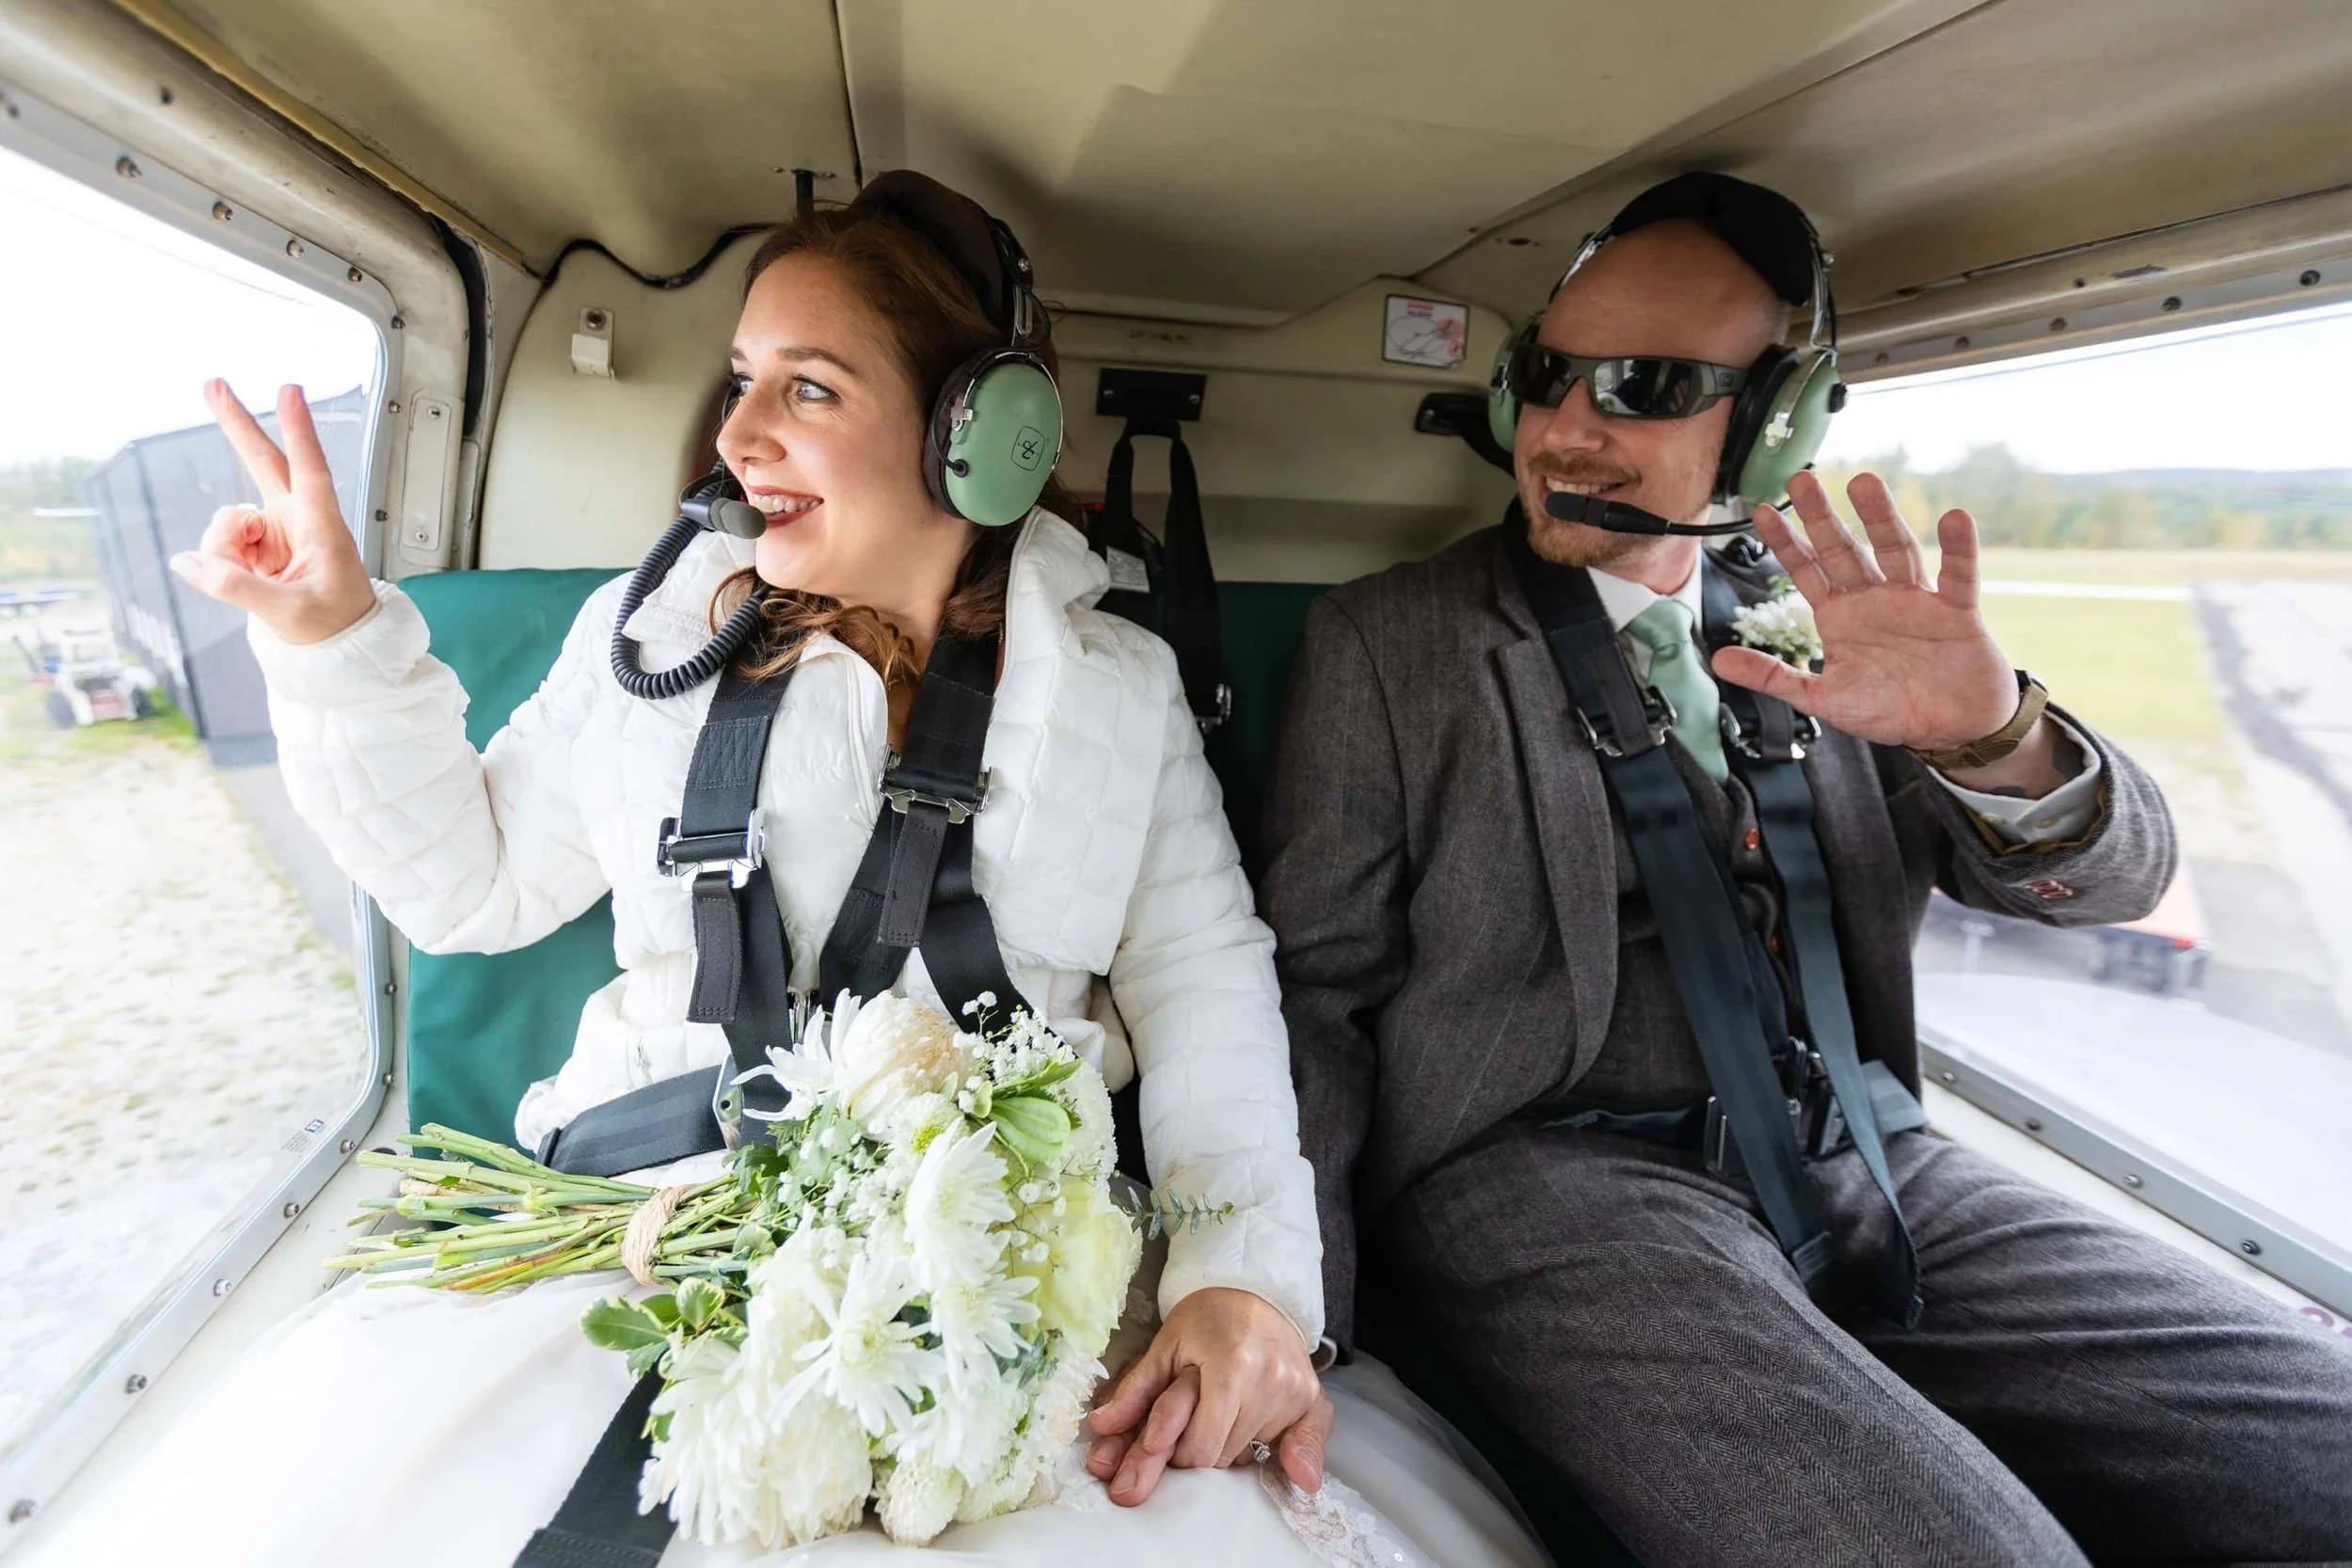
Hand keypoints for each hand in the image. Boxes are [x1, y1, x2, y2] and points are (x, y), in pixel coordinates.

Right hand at [169, 381, 375, 644]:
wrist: (341, 643)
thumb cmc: (334, 624)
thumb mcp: (289, 612)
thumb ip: (238, 588)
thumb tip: (187, 563)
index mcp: (323, 527)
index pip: (311, 471)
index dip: (300, 430)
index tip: (290, 390)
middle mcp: (299, 518)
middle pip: (265, 461)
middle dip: (237, 424)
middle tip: (212, 383)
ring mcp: (277, 527)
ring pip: (228, 518)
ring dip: (223, 546)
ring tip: (249, 577)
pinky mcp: (259, 542)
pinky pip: (221, 541)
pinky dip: (220, 560)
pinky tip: (239, 574)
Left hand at [1083, 1287, 1326, 1506]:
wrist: (1253, 1291)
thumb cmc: (1204, 1320)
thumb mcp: (1163, 1347)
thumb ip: (1134, 1392)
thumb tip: (1100, 1426)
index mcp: (1230, 1366)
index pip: (1199, 1446)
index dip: (1172, 1451)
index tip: (1159, 1442)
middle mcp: (1269, 1381)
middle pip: (1222, 1456)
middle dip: (1194, 1455)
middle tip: (1182, 1437)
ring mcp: (1294, 1392)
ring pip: (1248, 1456)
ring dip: (1224, 1451)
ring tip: (1214, 1421)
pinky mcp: (1312, 1399)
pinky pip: (1298, 1448)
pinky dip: (1287, 1461)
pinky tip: (1297, 1477)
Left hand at [1713, 470, 2021, 751]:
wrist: (1950, 728)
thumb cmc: (1891, 710)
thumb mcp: (1823, 699)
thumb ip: (1774, 677)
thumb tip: (1719, 660)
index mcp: (1841, 616)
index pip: (1807, 570)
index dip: (1785, 542)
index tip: (1759, 511)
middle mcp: (1874, 599)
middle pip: (1844, 549)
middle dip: (1822, 517)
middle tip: (1800, 481)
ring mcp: (1915, 600)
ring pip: (1897, 550)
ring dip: (1880, 518)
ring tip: (1863, 484)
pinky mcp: (1957, 611)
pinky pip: (1959, 575)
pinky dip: (1959, 548)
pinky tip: (1955, 519)